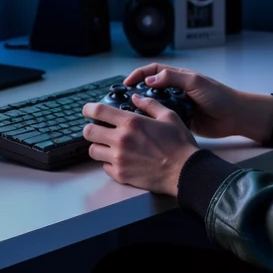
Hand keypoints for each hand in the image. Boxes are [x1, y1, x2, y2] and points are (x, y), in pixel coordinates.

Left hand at [82, 93, 198, 194]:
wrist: (185, 171)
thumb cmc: (180, 144)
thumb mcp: (169, 117)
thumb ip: (149, 105)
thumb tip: (136, 98)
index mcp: (131, 123)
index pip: (98, 111)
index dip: (88, 109)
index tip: (88, 110)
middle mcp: (121, 140)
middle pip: (88, 132)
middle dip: (91, 128)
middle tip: (98, 129)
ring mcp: (119, 159)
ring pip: (92, 151)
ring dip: (98, 146)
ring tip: (108, 146)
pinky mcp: (121, 175)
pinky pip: (104, 167)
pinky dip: (108, 163)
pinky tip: (119, 160)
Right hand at [122, 63, 272, 142]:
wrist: (235, 117)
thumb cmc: (220, 96)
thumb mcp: (196, 82)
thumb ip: (173, 78)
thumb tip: (149, 80)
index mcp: (179, 77)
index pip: (153, 71)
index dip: (139, 75)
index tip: (127, 83)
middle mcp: (177, 90)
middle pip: (151, 89)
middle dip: (137, 93)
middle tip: (124, 102)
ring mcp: (179, 106)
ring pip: (156, 105)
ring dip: (145, 109)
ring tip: (132, 116)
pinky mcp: (182, 120)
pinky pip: (165, 119)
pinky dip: (156, 122)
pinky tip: (147, 127)